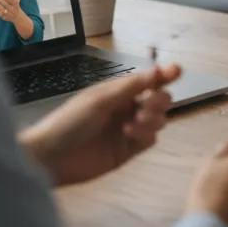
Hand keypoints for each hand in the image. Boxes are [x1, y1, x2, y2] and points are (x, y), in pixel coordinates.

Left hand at [19, 64, 180, 186]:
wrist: (51, 157)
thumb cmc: (70, 121)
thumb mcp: (100, 100)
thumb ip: (131, 87)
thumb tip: (158, 69)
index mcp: (119, 92)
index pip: (147, 80)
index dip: (164, 74)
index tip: (177, 70)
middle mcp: (127, 108)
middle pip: (159, 99)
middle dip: (160, 99)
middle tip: (150, 102)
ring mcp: (129, 130)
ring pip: (158, 120)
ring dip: (153, 118)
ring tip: (135, 122)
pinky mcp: (128, 150)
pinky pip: (149, 139)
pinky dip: (145, 134)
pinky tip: (129, 134)